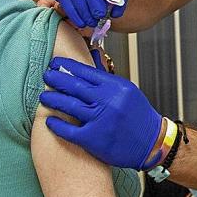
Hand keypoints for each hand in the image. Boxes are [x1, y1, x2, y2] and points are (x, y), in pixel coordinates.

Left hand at [40, 57, 161, 169]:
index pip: (86, 71)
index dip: (68, 66)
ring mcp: (100, 120)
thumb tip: (92, 54)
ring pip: (70, 106)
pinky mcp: (94, 139)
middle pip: (75, 86)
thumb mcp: (127, 91)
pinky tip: (49, 121)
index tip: (55, 64)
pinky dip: (57, 125)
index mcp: (116, 86)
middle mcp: (108, 101)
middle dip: (57, 79)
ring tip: (44, 96)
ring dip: (54, 100)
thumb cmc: (138, 116)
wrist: (151, 142)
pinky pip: (69, 130)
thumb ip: (106, 76)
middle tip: (46, 75)